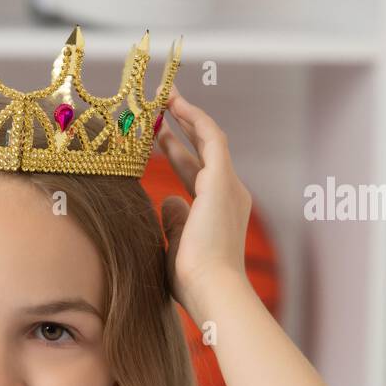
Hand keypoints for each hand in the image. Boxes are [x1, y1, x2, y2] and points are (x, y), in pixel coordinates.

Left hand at [154, 90, 253, 319]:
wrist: (212, 289)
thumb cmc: (193, 280)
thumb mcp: (176, 245)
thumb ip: (174, 221)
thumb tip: (168, 199)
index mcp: (217, 211)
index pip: (195, 172)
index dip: (176, 151)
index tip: (156, 136)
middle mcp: (229, 194)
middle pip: (203, 151)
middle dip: (181, 127)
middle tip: (160, 107)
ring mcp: (228, 186)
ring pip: (209, 138)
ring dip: (187, 115)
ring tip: (166, 95)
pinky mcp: (223, 180)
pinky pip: (211, 138)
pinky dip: (194, 119)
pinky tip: (176, 105)